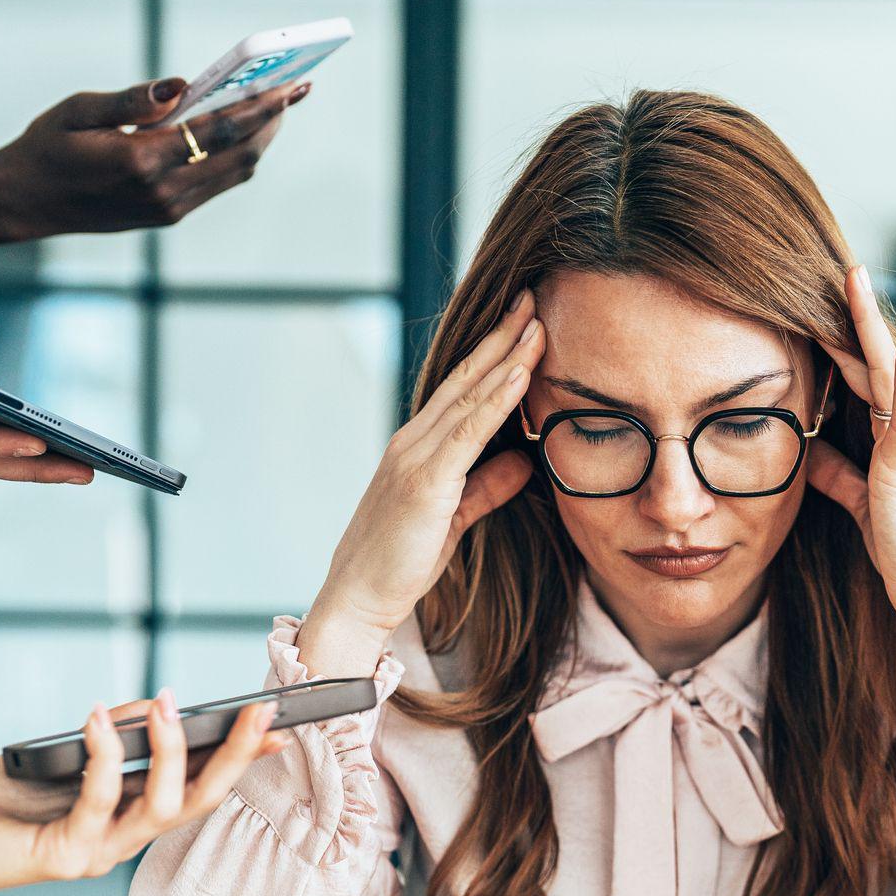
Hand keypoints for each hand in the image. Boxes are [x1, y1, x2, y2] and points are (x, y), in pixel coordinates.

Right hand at [0, 77, 306, 253]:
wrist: (27, 202)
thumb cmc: (49, 148)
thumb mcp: (79, 111)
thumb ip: (131, 99)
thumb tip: (179, 86)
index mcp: (141, 162)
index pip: (218, 131)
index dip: (259, 108)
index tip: (288, 87)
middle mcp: (164, 192)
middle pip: (241, 155)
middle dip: (272, 122)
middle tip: (294, 90)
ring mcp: (170, 208)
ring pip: (236, 172)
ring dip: (261, 139)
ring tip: (277, 105)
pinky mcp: (170, 214)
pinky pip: (219, 182)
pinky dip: (239, 154)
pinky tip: (245, 129)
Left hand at [0, 692, 287, 895]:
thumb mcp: (62, 756)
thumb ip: (107, 738)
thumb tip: (151, 703)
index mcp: (128, 817)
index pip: (198, 787)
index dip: (241, 760)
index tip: (276, 726)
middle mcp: (122, 840)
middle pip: (198, 800)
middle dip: (234, 757)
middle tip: (258, 714)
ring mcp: (98, 851)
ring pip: (160, 805)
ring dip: (169, 751)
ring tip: (166, 706)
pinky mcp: (63, 855)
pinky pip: (98, 801)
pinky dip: (104, 755)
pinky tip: (97, 718)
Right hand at [299, 290, 542, 677]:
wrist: (358, 598)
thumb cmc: (401, 562)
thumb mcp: (455, 518)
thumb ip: (487, 486)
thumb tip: (523, 459)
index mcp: (418, 446)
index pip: (463, 388)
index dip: (494, 352)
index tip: (523, 321)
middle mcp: (413, 440)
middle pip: (466, 377)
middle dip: (502, 336)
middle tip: (532, 297)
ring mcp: (416, 456)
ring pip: (470, 394)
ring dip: (506, 356)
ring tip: (536, 322)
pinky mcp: (425, 480)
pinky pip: (469, 430)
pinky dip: (497, 399)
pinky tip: (521, 374)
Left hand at [807, 265, 895, 669]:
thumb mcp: (864, 502)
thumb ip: (841, 472)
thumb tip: (811, 448)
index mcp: (895, 437)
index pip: (862, 377)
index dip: (841, 339)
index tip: (821, 301)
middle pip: (876, 362)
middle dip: (859, 316)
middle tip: (845, 267)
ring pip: (888, 376)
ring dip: (872, 329)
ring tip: (858, 284)